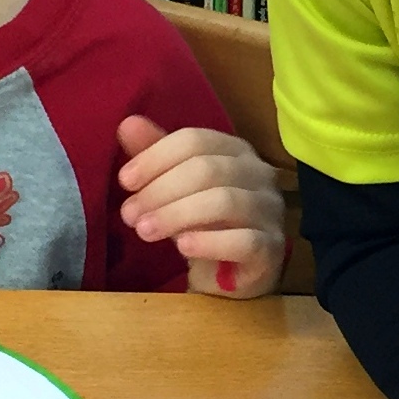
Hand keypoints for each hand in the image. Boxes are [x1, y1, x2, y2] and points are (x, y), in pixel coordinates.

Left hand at [116, 114, 287, 296]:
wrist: (231, 274)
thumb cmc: (203, 224)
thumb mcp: (174, 188)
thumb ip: (156, 156)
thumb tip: (128, 124)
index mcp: (236, 150)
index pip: (194, 140)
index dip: (155, 158)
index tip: (125, 181)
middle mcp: (260, 174)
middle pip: (207, 169)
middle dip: (160, 190)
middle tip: (129, 214)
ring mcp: (270, 210)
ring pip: (224, 202)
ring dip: (176, 215)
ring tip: (144, 231)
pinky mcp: (273, 247)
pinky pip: (244, 240)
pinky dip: (209, 242)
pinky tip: (182, 248)